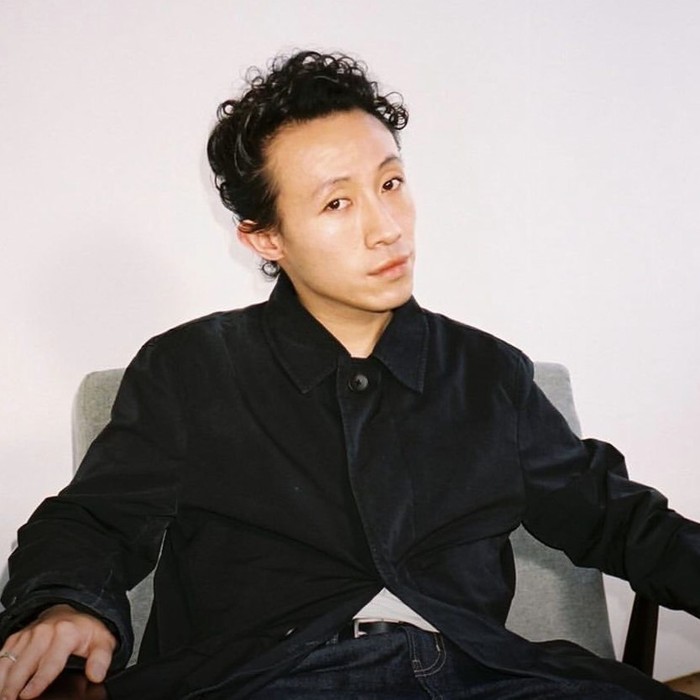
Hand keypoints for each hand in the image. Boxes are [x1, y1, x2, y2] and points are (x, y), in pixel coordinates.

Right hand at [0, 604, 115, 699]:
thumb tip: (97, 675)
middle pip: (24, 665)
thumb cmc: (84, 631)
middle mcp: (44, 633)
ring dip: (2, 681)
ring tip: (1, 697)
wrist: (69, 612)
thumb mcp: (102, 642)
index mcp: (66, 634)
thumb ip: (101, 659)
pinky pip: (2, 656)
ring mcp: (27, 635)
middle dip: (13, 686)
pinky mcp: (16, 638)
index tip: (28, 695)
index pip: (50, 662)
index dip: (38, 681)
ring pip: (9, 661)